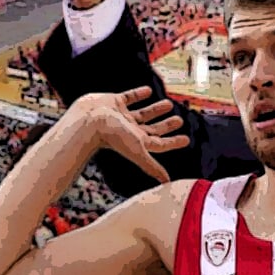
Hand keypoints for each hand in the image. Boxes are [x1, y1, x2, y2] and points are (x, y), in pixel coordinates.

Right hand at [72, 86, 189, 183]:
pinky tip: (148, 91)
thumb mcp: (137, 151)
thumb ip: (152, 167)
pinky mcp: (113, 102)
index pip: (159, 144)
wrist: (88, 120)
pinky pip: (128, 97)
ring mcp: (121, 116)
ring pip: (142, 113)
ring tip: (169, 104)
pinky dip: (139, 94)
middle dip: (166, 125)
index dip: (173, 142)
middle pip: (152, 129)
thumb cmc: (112, 136)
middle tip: (179, 120)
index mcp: (137, 142)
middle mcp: (129, 130)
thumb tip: (167, 184)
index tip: (186, 140)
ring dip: (155, 109)